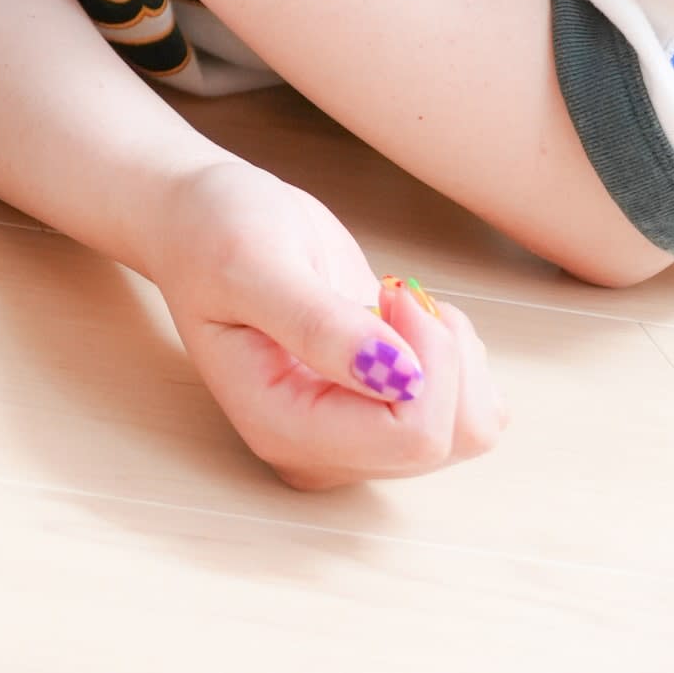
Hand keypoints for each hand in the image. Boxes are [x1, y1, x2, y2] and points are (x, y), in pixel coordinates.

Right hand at [145, 160, 504, 489]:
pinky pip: (469, 415)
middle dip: (440, 352)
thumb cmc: (213, 234)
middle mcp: (324, 450)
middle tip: (392, 291)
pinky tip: (408, 321)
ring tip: (399, 303)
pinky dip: (458, 360)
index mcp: (283, 427)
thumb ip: (317, 323)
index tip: (390, 293)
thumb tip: (399, 377)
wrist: (204, 223)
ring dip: (454, 355)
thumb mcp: (251, 261)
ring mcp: (357, 438)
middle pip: (444, 439)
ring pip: (467, 432)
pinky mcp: (384, 414)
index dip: (423, 362)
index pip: (407, 439)